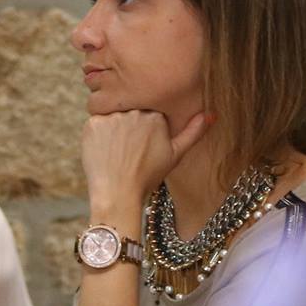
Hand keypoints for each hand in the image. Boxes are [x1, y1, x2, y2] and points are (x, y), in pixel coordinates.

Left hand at [79, 110, 210, 221]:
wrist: (118, 195)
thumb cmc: (148, 177)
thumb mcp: (175, 155)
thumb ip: (194, 132)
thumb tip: (212, 113)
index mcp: (157, 116)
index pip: (148, 111)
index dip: (143, 128)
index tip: (140, 145)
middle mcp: (136, 111)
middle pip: (130, 110)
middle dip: (128, 126)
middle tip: (127, 151)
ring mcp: (113, 116)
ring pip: (112, 114)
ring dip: (112, 129)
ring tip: (115, 152)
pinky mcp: (93, 122)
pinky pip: (95, 122)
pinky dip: (98, 135)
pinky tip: (103, 152)